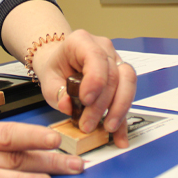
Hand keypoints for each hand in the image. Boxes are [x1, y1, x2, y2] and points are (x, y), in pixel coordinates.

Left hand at [32, 29, 137, 147]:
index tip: (86, 100)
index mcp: (82, 41)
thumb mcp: (49, 80)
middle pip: (112, 74)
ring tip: (108, 128)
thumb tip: (67, 106)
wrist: (62, 65)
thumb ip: (57, 93)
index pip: (95, 57)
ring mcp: (115, 60)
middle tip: (88, 124)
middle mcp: (103, 48)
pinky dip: (124, 117)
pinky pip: (128, 96)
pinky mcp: (122, 76)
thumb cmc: (57, 69)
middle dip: (102, 104)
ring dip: (119, 108)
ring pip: (128, 82)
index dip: (95, 80)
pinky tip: (120, 135)